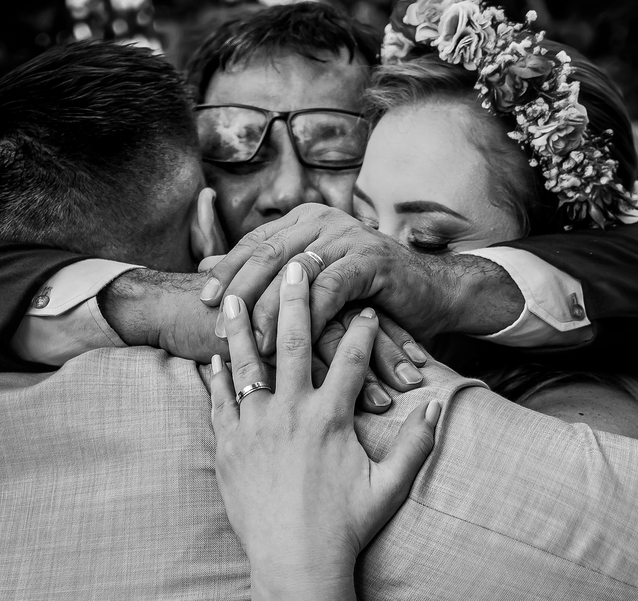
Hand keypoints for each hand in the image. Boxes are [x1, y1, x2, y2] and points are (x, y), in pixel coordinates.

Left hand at [201, 204, 466, 351]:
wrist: (433, 295)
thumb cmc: (367, 296)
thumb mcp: (313, 282)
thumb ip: (265, 273)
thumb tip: (206, 265)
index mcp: (304, 221)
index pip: (254, 243)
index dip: (227, 271)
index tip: (204, 301)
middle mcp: (323, 220)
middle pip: (268, 254)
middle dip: (241, 291)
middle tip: (218, 324)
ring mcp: (349, 236)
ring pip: (296, 272)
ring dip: (271, 310)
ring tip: (254, 342)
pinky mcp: (372, 260)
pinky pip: (332, 287)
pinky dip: (311, 314)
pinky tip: (295, 340)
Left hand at [209, 261, 439, 576]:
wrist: (295, 564)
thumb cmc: (346, 529)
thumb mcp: (390, 488)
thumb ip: (417, 445)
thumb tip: (436, 407)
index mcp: (329, 419)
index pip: (348, 358)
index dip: (361, 329)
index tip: (367, 305)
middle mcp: (289, 414)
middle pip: (291, 342)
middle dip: (294, 298)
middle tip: (295, 264)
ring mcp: (254, 428)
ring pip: (245, 364)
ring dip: (239, 326)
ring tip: (230, 294)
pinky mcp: (228, 448)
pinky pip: (218, 403)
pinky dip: (216, 377)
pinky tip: (213, 356)